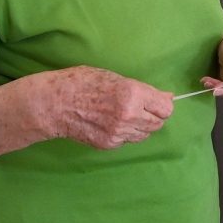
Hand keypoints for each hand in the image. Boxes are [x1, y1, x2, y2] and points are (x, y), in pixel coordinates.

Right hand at [27, 66, 173, 149]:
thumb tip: (166, 97)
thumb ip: (142, 90)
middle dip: (153, 116)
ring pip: (144, 134)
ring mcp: (119, 132)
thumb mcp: (114, 78)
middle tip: (140, 108)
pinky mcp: (109, 144)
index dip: (163, 105)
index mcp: (133, 94)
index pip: (165, 108)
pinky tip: (111, 122)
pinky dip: (125, 133)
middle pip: (158, 123)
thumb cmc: (82, 82)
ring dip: (140, 126)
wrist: (55, 103)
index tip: (157, 102)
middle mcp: (130, 115)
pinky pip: (128, 140)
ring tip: (123, 115)